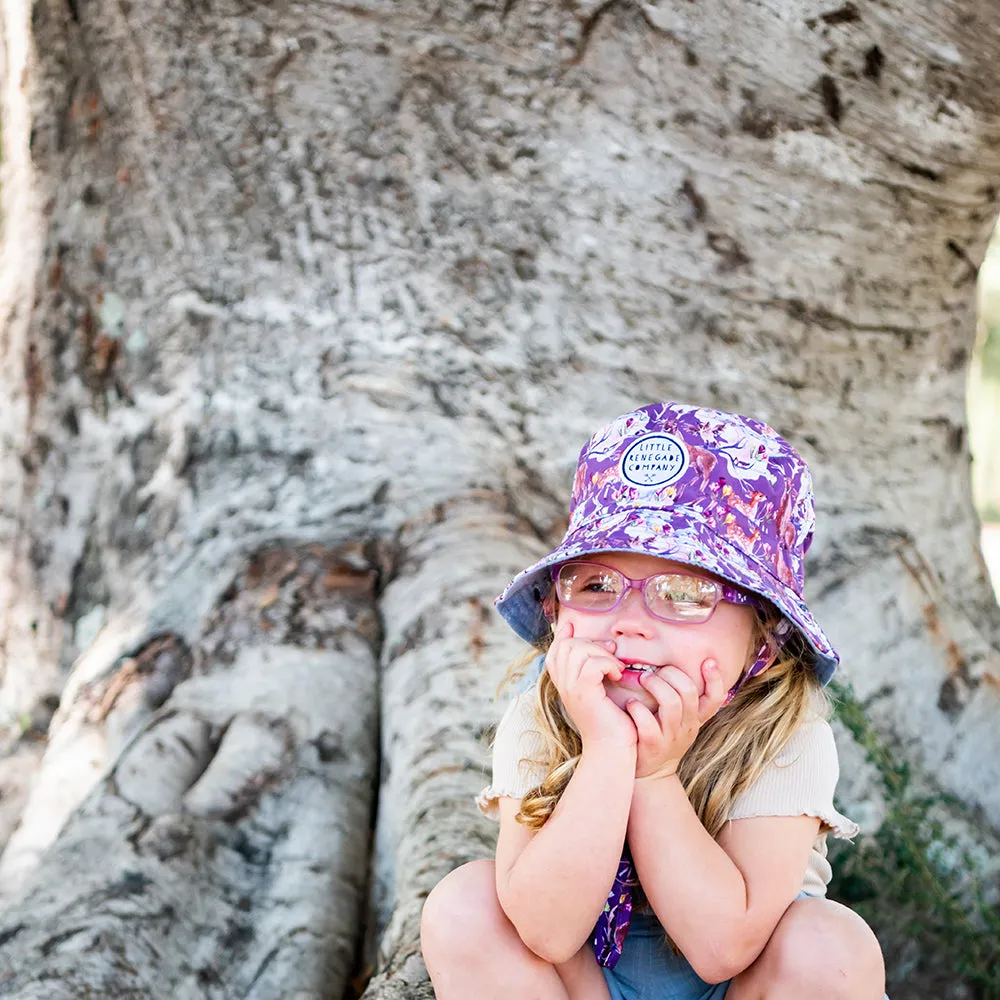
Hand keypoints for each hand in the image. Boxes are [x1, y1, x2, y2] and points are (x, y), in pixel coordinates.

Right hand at [544, 621, 636, 749]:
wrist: (613, 748)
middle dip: (591, 643)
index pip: (555, 651)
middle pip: (567, 645)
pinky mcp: (584, 693)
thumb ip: (597, 669)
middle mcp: (563, 685)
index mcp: (564, 684)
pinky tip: (617, 675)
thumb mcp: (601, 690)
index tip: (575, 627)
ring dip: (602, 653)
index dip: (564, 636)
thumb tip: (608, 642)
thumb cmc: (612, 721)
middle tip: (611, 656)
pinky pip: (593, 664)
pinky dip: (608, 664)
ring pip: (578, 650)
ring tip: (615, 668)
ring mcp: (571, 689)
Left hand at [627, 658, 725, 779]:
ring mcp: (671, 737)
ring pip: (671, 704)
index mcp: (695, 719)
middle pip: (688, 692)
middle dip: (671, 674)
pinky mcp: (652, 746)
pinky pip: (647, 723)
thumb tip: (675, 666)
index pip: (715, 699)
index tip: (708, 661)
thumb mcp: (680, 722)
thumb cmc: (662, 737)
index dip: (715, 680)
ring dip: (654, 685)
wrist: (650, 774)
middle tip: (653, 671)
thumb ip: (681, 699)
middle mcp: (687, 727)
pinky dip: (637, 708)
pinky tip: (630, 703)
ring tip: (642, 679)